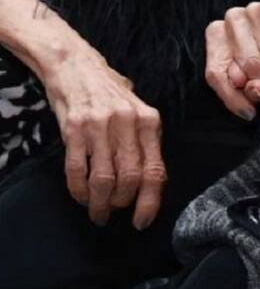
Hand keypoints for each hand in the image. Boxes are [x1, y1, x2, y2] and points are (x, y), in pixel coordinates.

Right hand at [40, 44, 165, 228]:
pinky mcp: (74, 129)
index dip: (149, 201)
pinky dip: (78, 191)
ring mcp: (100, 126)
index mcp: (149, 121)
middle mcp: (128, 123)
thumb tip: (153, 182)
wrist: (78, 67)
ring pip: (104, 179)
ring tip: (98, 212)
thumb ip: (145, 143)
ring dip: (100, 203)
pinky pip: (77, 170)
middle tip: (115, 214)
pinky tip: (81, 197)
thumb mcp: (138, 113)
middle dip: (123, 204)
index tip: (142, 221)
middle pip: (130, 178)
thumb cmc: (112, 93)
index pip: (155, 170)